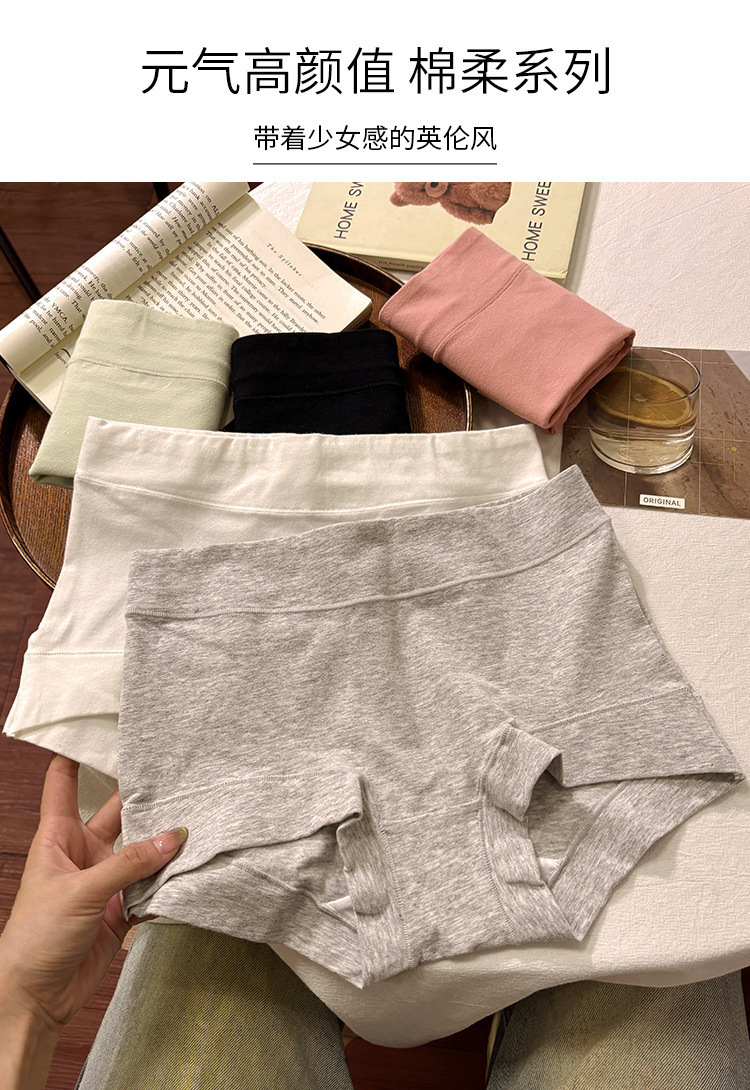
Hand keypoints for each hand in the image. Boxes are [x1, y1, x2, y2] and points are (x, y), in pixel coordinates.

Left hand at [0, 754, 186, 1088]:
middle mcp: (84, 852)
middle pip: (117, 811)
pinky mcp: (122, 908)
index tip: (100, 726)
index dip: (77, 753)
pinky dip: (171, 877)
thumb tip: (173, 837)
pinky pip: (152, 884)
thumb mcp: (80, 892)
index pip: (65, 782)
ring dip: (164, 839)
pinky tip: (192, 864)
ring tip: (196, 815)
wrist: (36, 997)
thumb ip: (128, 864)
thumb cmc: (35, 938)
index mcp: (58, 837)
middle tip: (177, 770)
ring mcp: (105, 879)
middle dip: (143, 793)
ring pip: (142, 848)